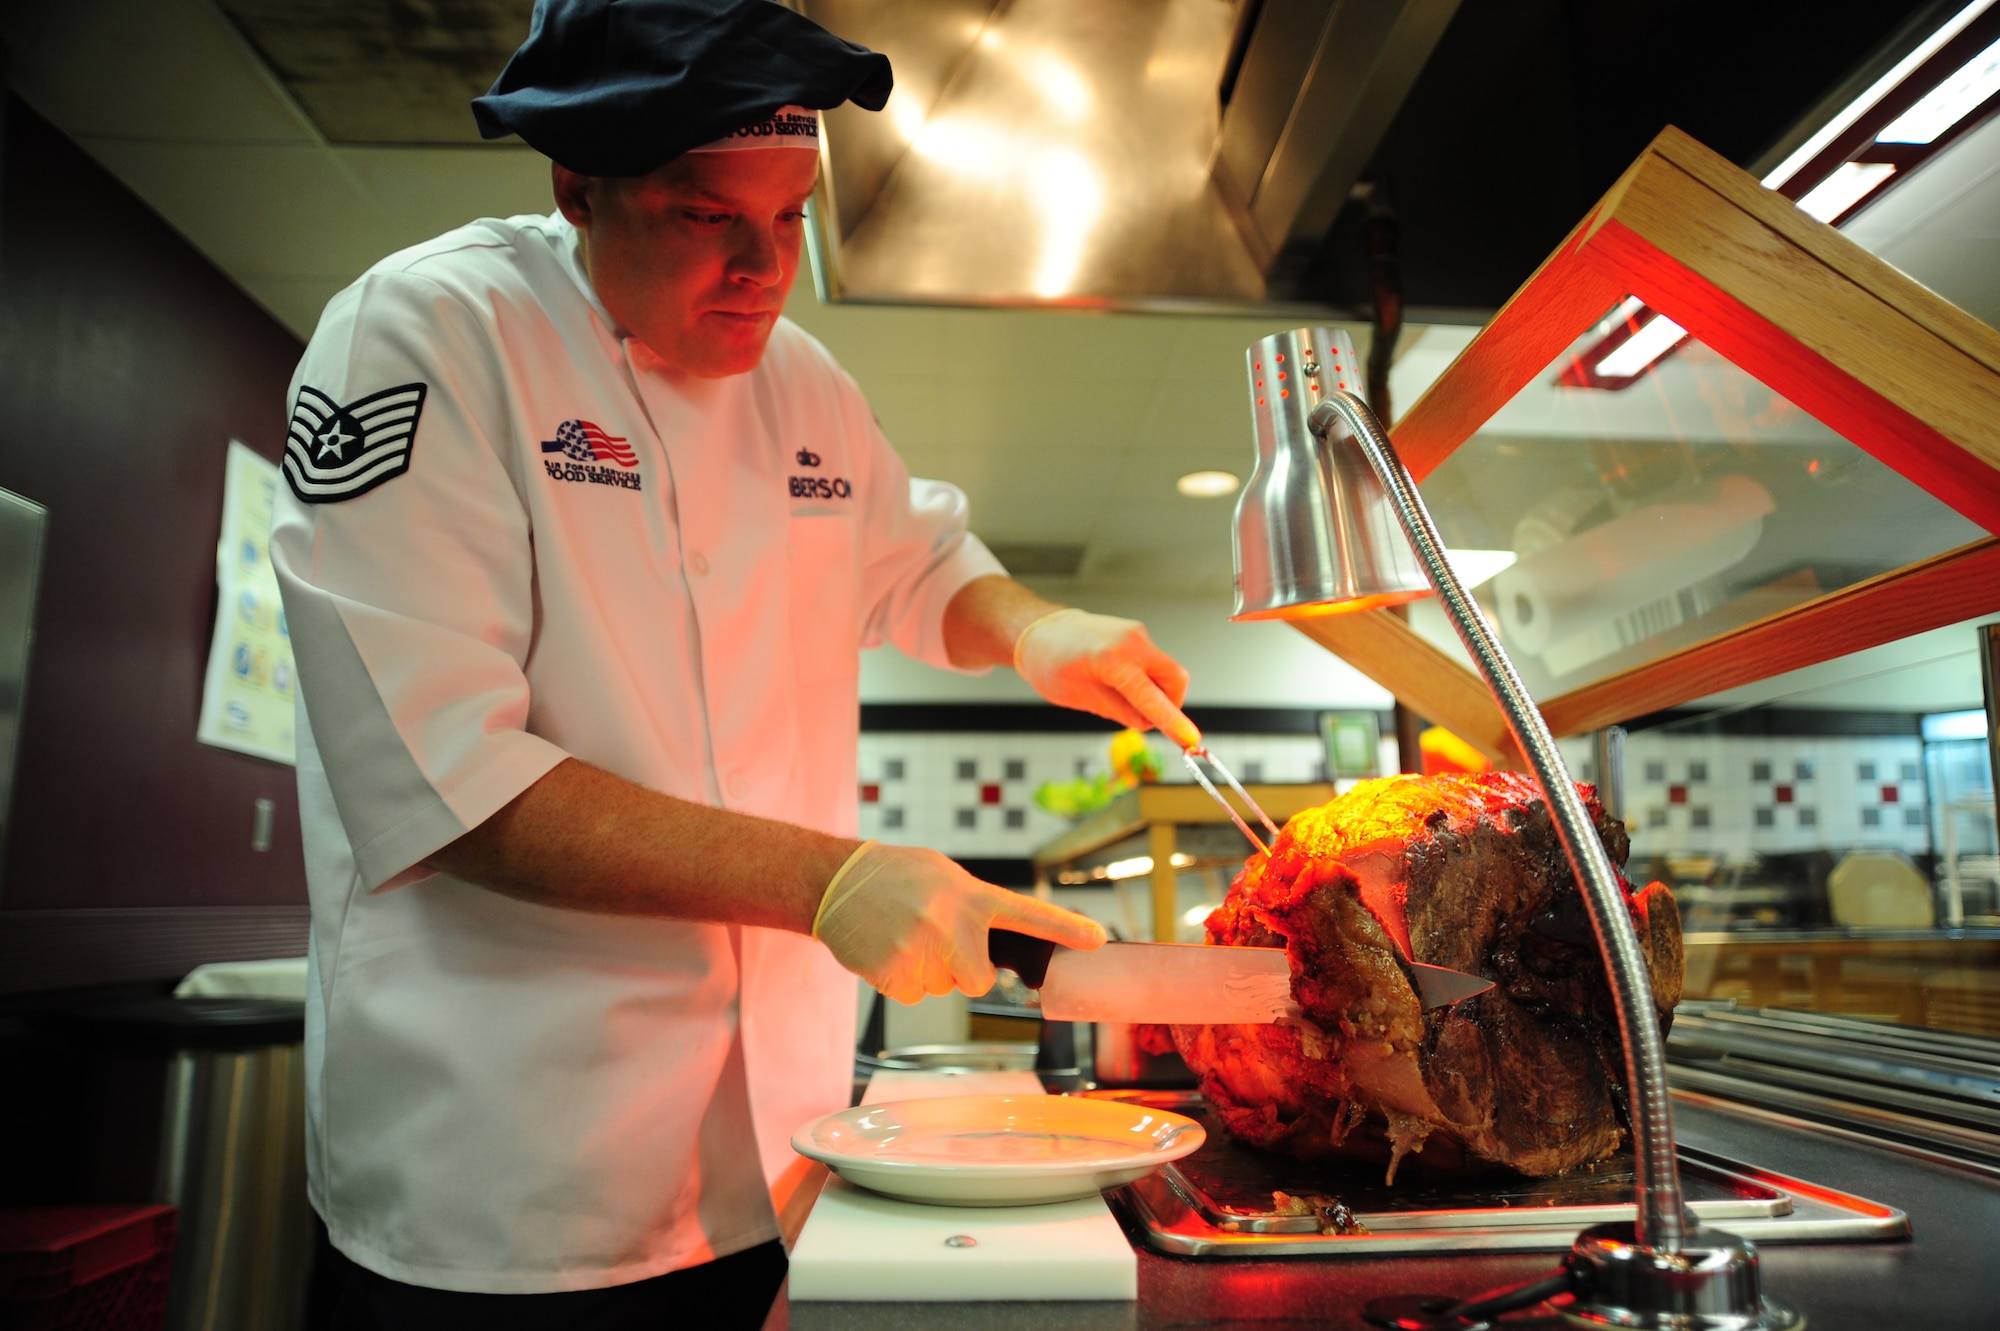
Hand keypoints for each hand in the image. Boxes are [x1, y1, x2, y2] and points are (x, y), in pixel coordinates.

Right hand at [814, 842, 1105, 1004]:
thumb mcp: (944, 876)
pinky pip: (912, 995)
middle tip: (932, 938)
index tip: (1097, 941)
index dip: (1065, 930)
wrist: (836, 880)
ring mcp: (923, 949)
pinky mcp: (893, 972)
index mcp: (971, 896)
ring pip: (943, 988)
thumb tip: (997, 942)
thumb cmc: (895, 877)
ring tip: (902, 934)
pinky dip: (899, 980)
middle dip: (961, 969)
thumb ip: (975, 906)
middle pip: (979, 980)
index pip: (1028, 914)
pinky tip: (885, 949)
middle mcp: (952, 923)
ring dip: (926, 971)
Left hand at [1015, 609, 1200, 749]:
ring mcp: (1137, 634)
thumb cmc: (1050, 662)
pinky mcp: (1138, 635)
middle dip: (1170, 704)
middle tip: (1146, 717)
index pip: (1150, 696)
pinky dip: (1147, 680)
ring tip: (1118, 694)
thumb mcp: (1080, 698)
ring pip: (1166, 672)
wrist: (1040, 630)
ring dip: (1156, 692)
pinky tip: (1119, 682)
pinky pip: (1155, 664)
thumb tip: (1149, 723)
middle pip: (1175, 678)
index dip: (1171, 720)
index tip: (1190, 739)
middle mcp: (1131, 640)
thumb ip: (1119, 711)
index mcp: (1111, 658)